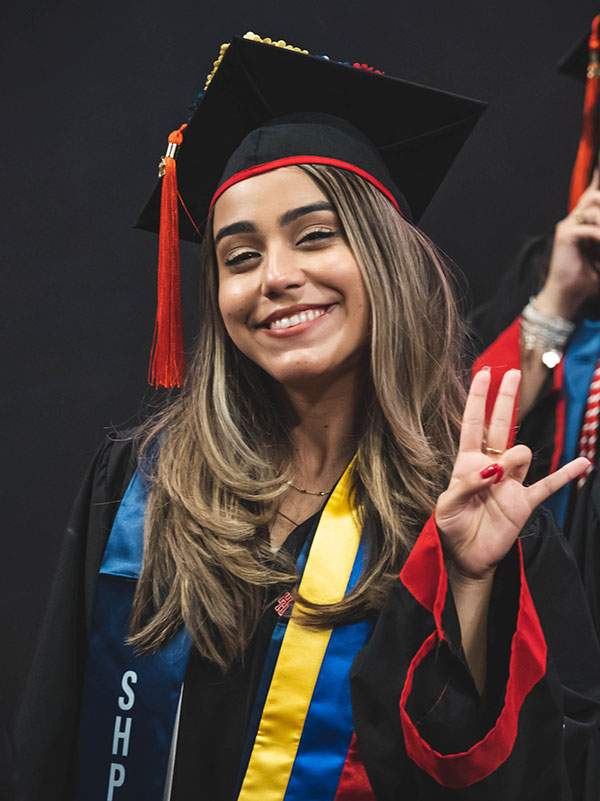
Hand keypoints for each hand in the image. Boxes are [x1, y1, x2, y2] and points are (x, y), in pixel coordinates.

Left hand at [435, 368, 588, 580]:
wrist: (467, 559)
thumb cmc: (452, 529)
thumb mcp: (446, 506)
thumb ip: (467, 484)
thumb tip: (493, 468)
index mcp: (467, 463)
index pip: (473, 424)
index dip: (477, 399)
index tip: (484, 373)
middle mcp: (491, 466)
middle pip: (501, 426)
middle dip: (506, 400)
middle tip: (514, 375)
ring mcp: (511, 483)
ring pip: (521, 454)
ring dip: (514, 459)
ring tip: (500, 478)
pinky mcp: (524, 502)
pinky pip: (549, 484)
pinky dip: (566, 474)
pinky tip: (582, 463)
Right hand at [536, 180, 599, 319]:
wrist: (567, 295)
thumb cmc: (584, 278)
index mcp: (580, 223)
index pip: (591, 196)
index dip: (597, 180)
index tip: (599, 168)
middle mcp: (572, 221)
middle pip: (594, 195)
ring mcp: (567, 226)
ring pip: (593, 207)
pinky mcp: (565, 236)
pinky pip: (590, 228)